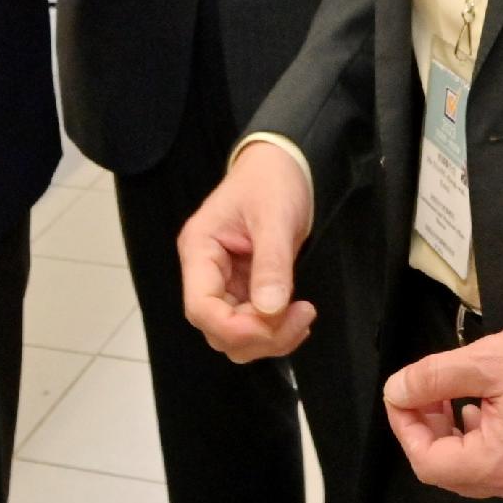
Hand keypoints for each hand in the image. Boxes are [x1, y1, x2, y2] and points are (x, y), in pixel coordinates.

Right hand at [178, 143, 315, 362]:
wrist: (283, 165)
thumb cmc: (272, 180)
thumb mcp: (275, 217)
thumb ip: (271, 265)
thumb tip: (269, 311)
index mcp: (199, 250)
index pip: (200, 308)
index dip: (234, 327)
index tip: (274, 323)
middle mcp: (205, 272)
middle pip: (217, 329)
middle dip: (258, 335)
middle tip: (300, 316)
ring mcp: (224, 282)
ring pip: (235, 334)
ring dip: (268, 338)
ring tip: (302, 315)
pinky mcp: (245, 288)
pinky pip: (252, 324)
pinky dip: (274, 329)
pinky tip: (297, 316)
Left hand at [383, 320, 502, 502]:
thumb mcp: (487, 360)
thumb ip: (433, 377)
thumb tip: (396, 391)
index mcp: (498, 463)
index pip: (428, 464)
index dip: (406, 428)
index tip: (402, 394)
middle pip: (445, 472)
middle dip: (426, 430)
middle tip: (424, 391)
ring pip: (467, 470)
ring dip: (448, 435)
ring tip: (449, 394)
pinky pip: (492, 466)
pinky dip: (474, 440)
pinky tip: (478, 407)